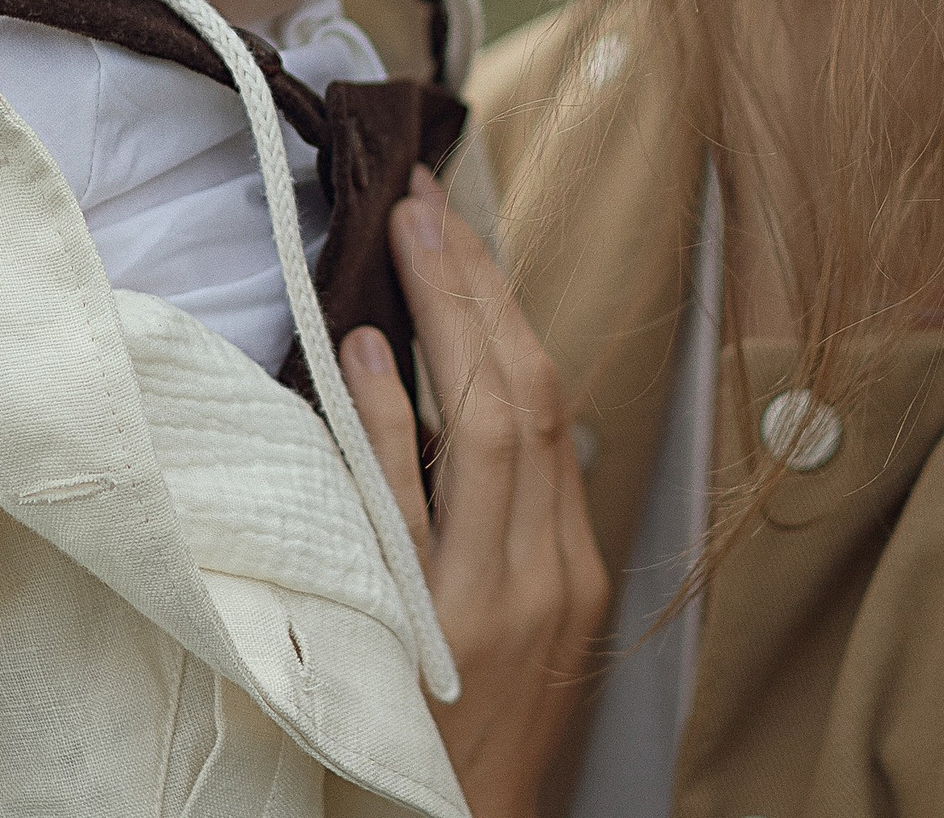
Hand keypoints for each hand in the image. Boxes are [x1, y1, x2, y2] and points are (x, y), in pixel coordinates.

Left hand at [340, 166, 610, 817]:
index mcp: (572, 564)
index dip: (503, 307)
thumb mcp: (511, 631)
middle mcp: (550, 571)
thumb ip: (493, 531)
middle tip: (426, 198)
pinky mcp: (437, 636)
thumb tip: (438, 414)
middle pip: (532, 391)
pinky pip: (415, 509)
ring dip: (450, 318)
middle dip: (479, 284)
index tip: (456, 231)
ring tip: (406, 234)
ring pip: (496, 426)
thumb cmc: (474, 746)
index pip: (550, 402)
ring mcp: (499, 602)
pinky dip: (397, 423)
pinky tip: (371, 353)